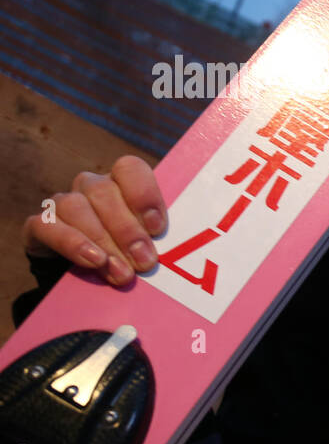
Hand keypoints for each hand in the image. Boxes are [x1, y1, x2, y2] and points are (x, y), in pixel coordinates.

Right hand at [21, 155, 166, 286]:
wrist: (86, 276)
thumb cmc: (128, 255)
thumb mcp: (148, 243)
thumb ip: (156, 238)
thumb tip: (171, 250)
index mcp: (122, 183)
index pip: (130, 168)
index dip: (144, 194)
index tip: (157, 228)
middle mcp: (91, 187)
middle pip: (104, 192)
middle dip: (127, 230)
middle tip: (145, 262)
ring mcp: (63, 203)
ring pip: (76, 206)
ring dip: (102, 241)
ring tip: (122, 273)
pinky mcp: (41, 225)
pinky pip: (48, 225)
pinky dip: (72, 244)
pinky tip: (93, 261)